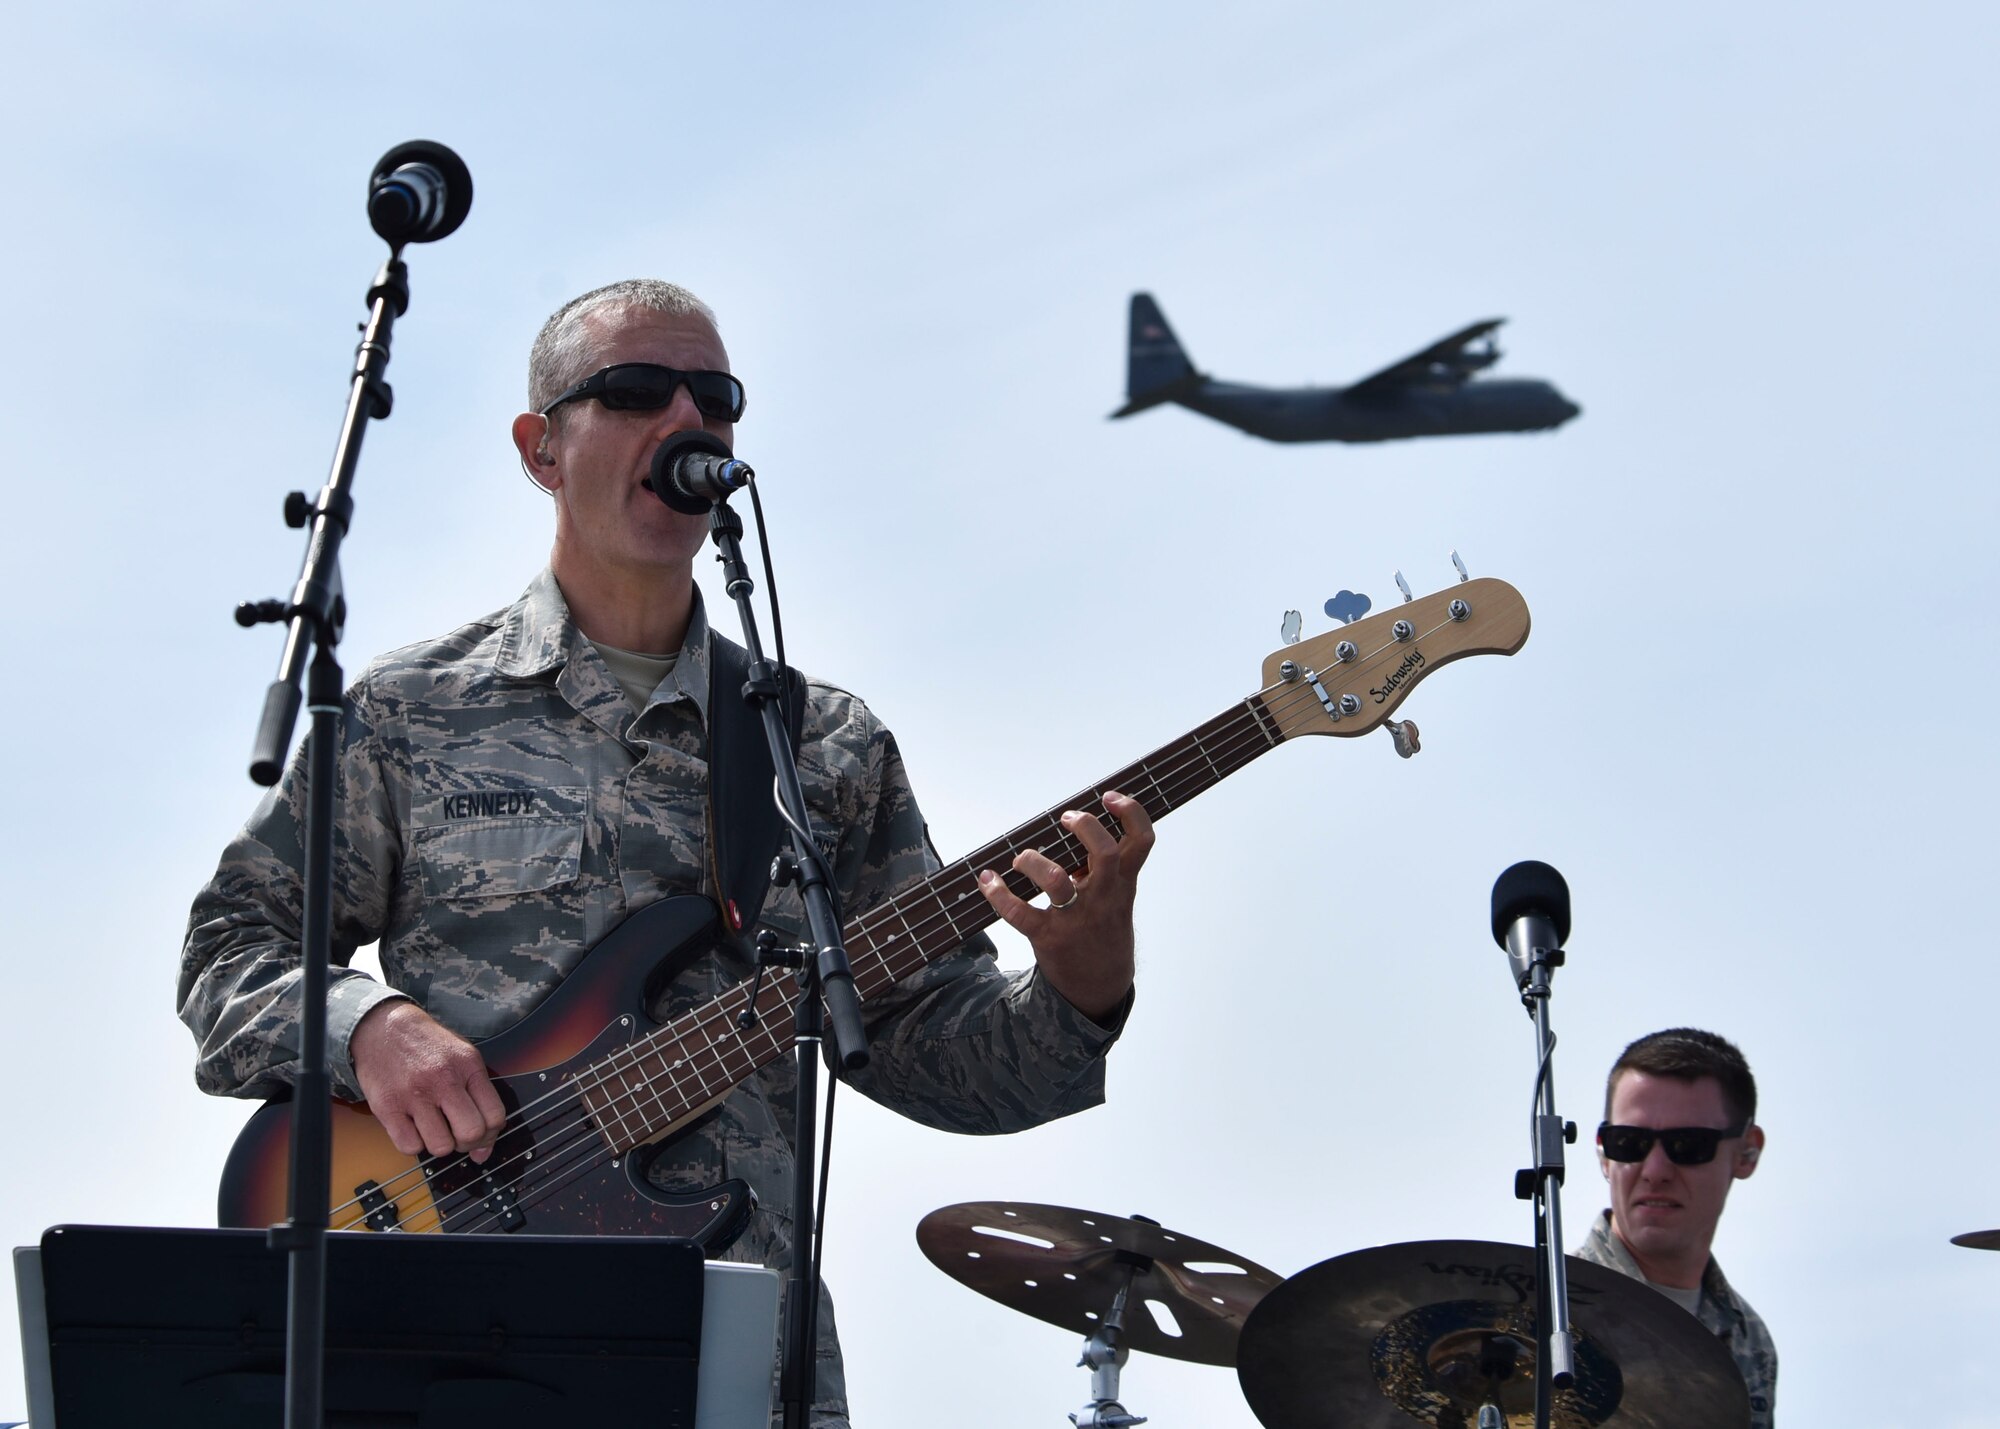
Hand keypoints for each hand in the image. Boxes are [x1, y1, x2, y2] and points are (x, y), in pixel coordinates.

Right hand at [350, 1000, 506, 1163]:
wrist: (384, 1028)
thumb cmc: (426, 1045)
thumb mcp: (462, 1057)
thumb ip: (480, 1097)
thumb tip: (484, 1149)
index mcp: (467, 1066)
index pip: (494, 1115)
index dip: (491, 1133)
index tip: (482, 1133)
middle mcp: (443, 1080)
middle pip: (471, 1134)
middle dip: (468, 1143)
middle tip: (458, 1135)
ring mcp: (414, 1094)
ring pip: (441, 1146)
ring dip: (440, 1145)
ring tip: (435, 1129)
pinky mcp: (387, 1107)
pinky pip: (410, 1147)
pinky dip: (414, 1144)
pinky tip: (414, 1129)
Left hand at [977, 790, 1153, 1020]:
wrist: (1100, 986)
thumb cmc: (1103, 928)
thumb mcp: (1117, 896)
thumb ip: (1103, 865)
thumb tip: (1075, 825)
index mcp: (1123, 883)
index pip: (1142, 842)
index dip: (1131, 813)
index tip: (1110, 797)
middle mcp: (1103, 897)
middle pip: (1103, 853)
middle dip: (1084, 827)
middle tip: (1065, 819)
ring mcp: (1076, 918)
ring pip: (1056, 881)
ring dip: (1033, 861)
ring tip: (1021, 858)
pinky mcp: (1049, 937)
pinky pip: (1020, 913)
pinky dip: (999, 894)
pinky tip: (988, 881)